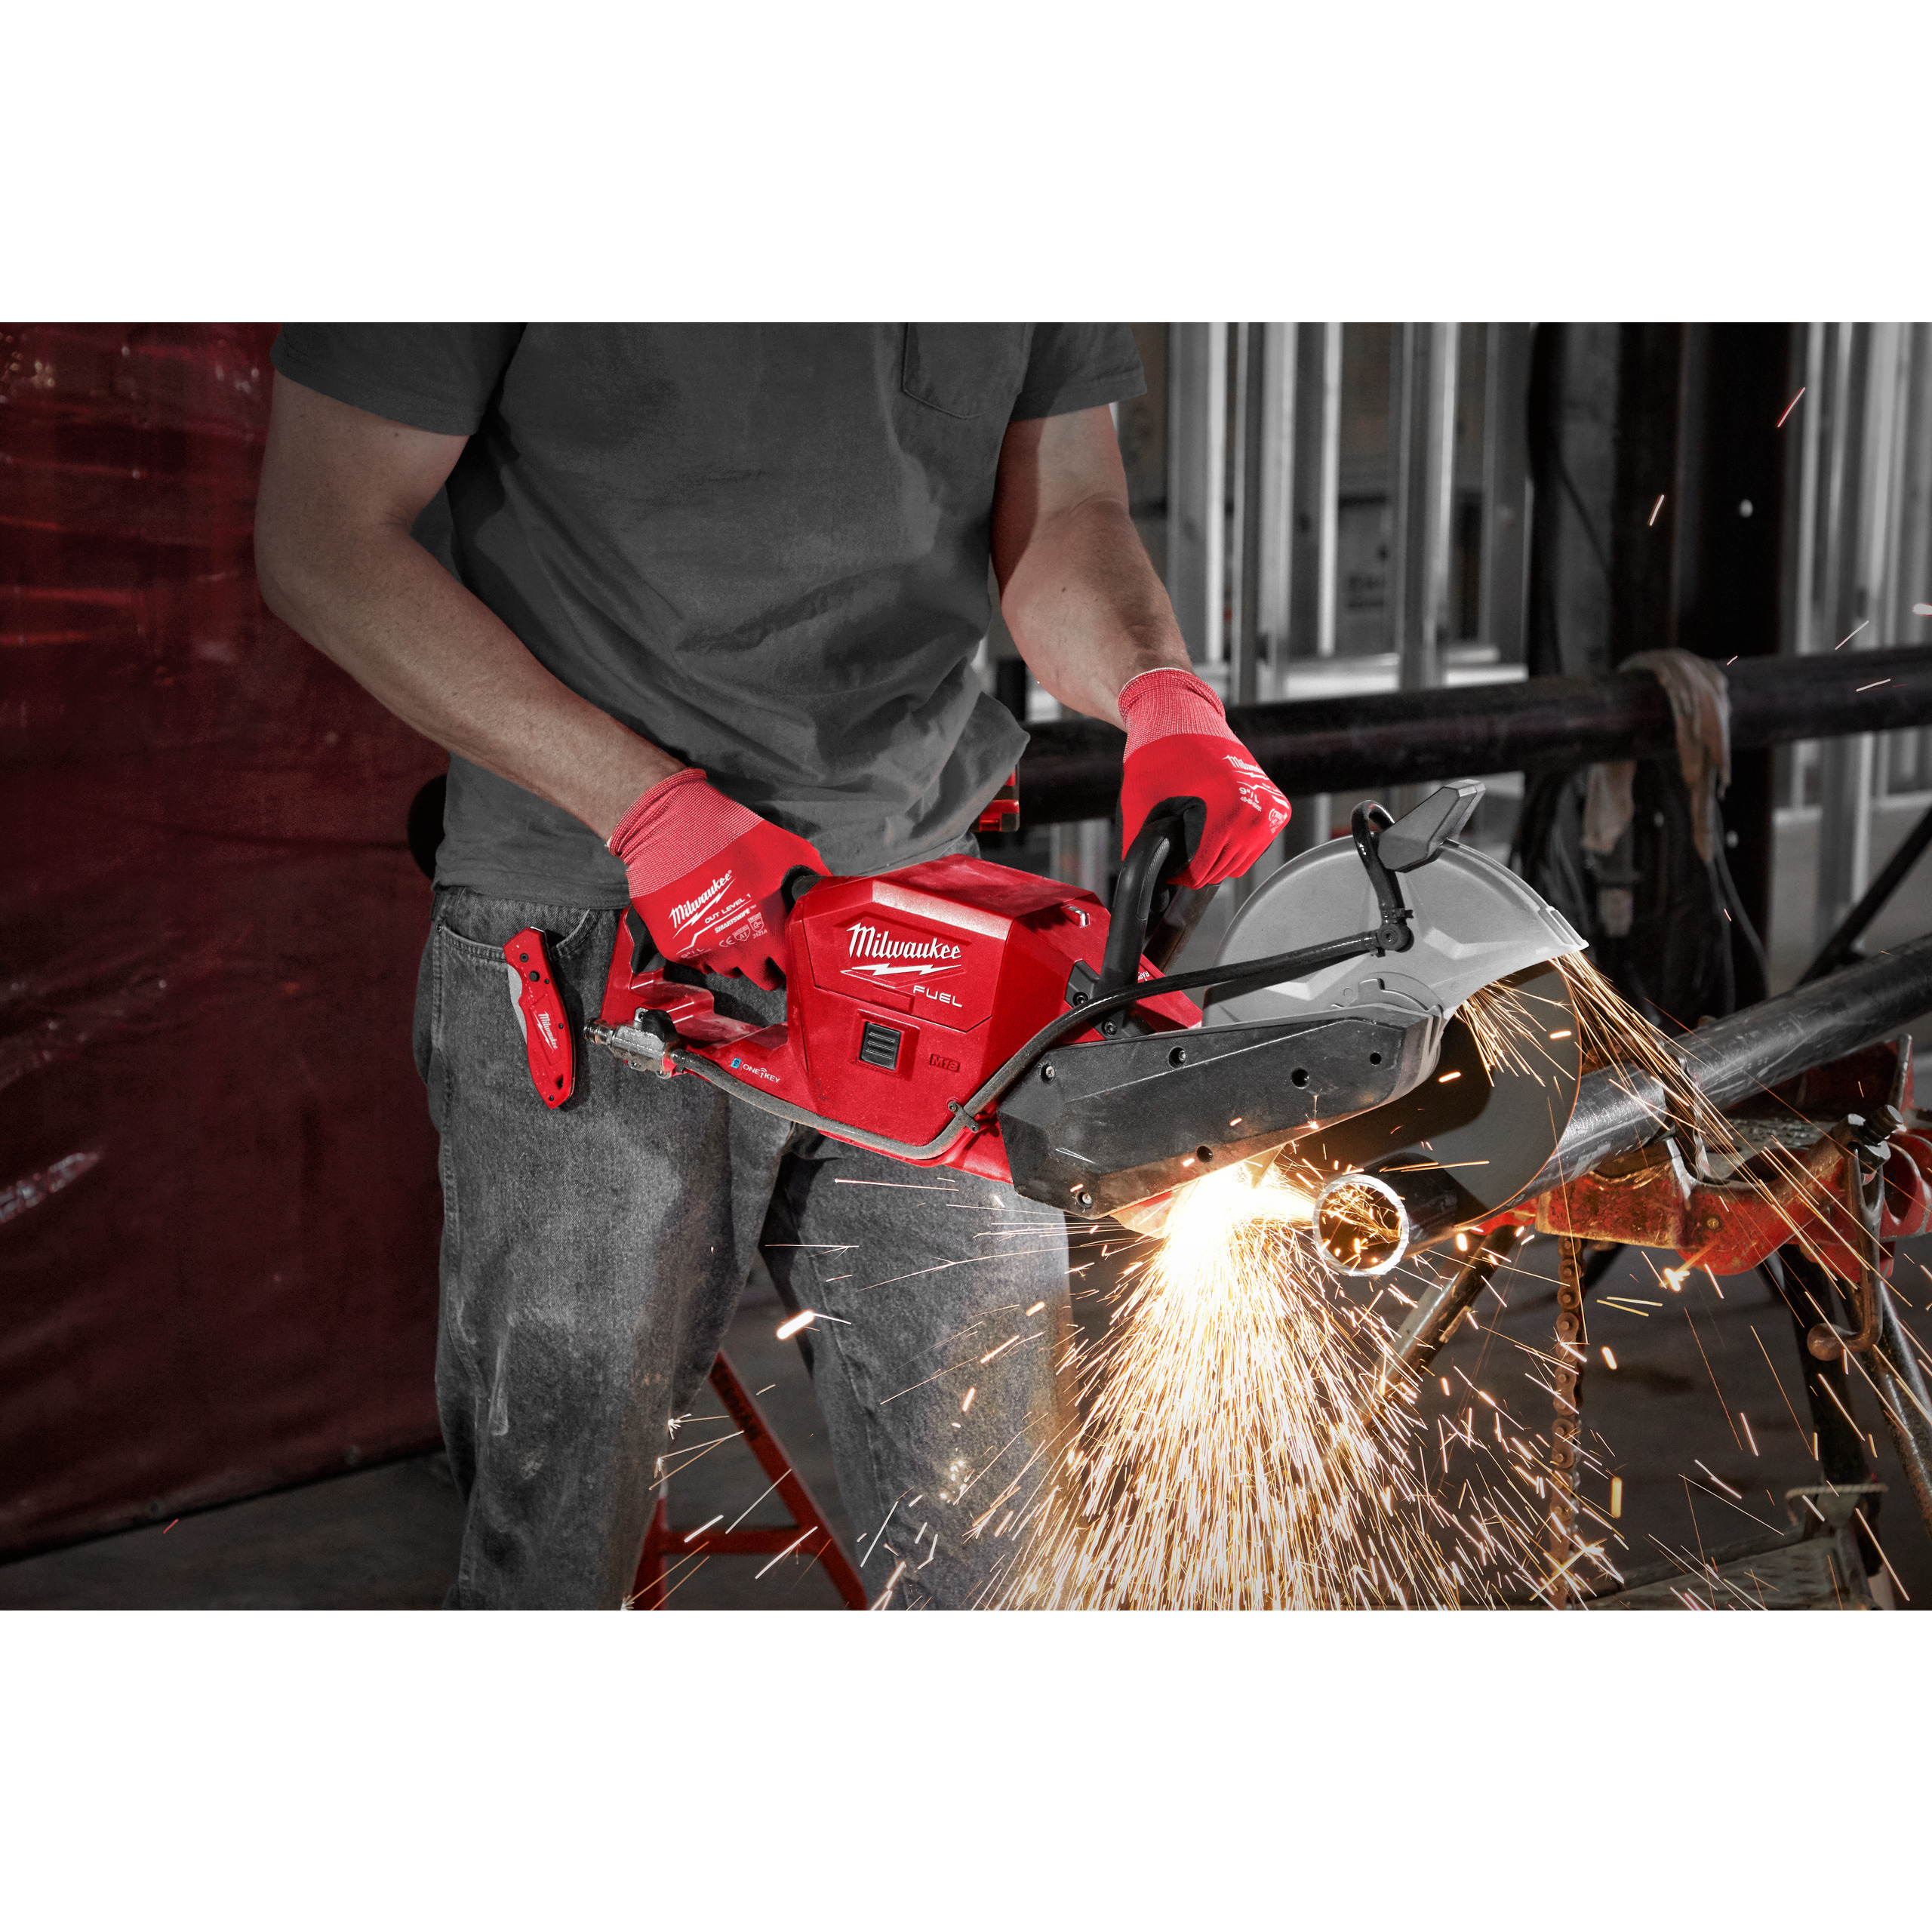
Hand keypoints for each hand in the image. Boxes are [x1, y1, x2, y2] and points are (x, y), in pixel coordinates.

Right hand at [609, 770, 826, 988]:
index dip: (796, 964)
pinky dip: (707, 949)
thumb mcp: (789, 852)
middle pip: (763, 980)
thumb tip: (827, 896)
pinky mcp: (679, 949)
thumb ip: (811, 881)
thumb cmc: (735, 837)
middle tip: (767, 949)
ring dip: (737, 957)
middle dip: (769, 968)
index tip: (793, 956)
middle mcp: (741, 950)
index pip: (793, 969)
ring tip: (736, 931)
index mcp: (771, 931)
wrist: (674, 829)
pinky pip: (700, 962)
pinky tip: (709, 924)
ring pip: (731, 971)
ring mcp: (708, 952)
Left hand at [1118, 668, 1289, 886]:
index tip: (1165, 848)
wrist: (1182, 717)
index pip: (1199, 873)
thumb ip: (1138, 851)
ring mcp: (1270, 809)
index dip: (1174, 869)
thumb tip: (1140, 884)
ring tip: (1196, 819)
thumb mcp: (1138, 806)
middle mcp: (1255, 811)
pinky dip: (1231, 843)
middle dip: (1192, 860)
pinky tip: (1215, 819)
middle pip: (1218, 871)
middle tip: (1179, 824)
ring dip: (1212, 853)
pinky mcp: (1277, 808)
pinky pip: (1252, 848)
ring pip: (1236, 863)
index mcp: (1225, 812)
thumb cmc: (1159, 756)